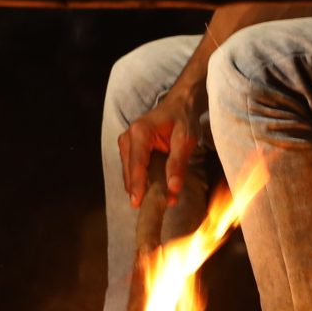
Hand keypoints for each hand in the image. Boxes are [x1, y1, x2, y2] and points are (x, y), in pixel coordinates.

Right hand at [118, 78, 209, 206]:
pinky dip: (141, 181)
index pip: (136, 164)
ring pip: (129, 173)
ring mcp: (125, 143)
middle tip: (159, 206)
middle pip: (130, 171)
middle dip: (142, 190)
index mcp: (140, 132)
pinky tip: (153, 189)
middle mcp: (127, 137)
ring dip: (142, 187)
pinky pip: (131, 170)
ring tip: (160, 200)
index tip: (137, 203)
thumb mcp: (186, 140)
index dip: (137, 185)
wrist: (178, 104)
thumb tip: (173, 188)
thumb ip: (178, 163)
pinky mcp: (128, 149)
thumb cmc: (182, 119)